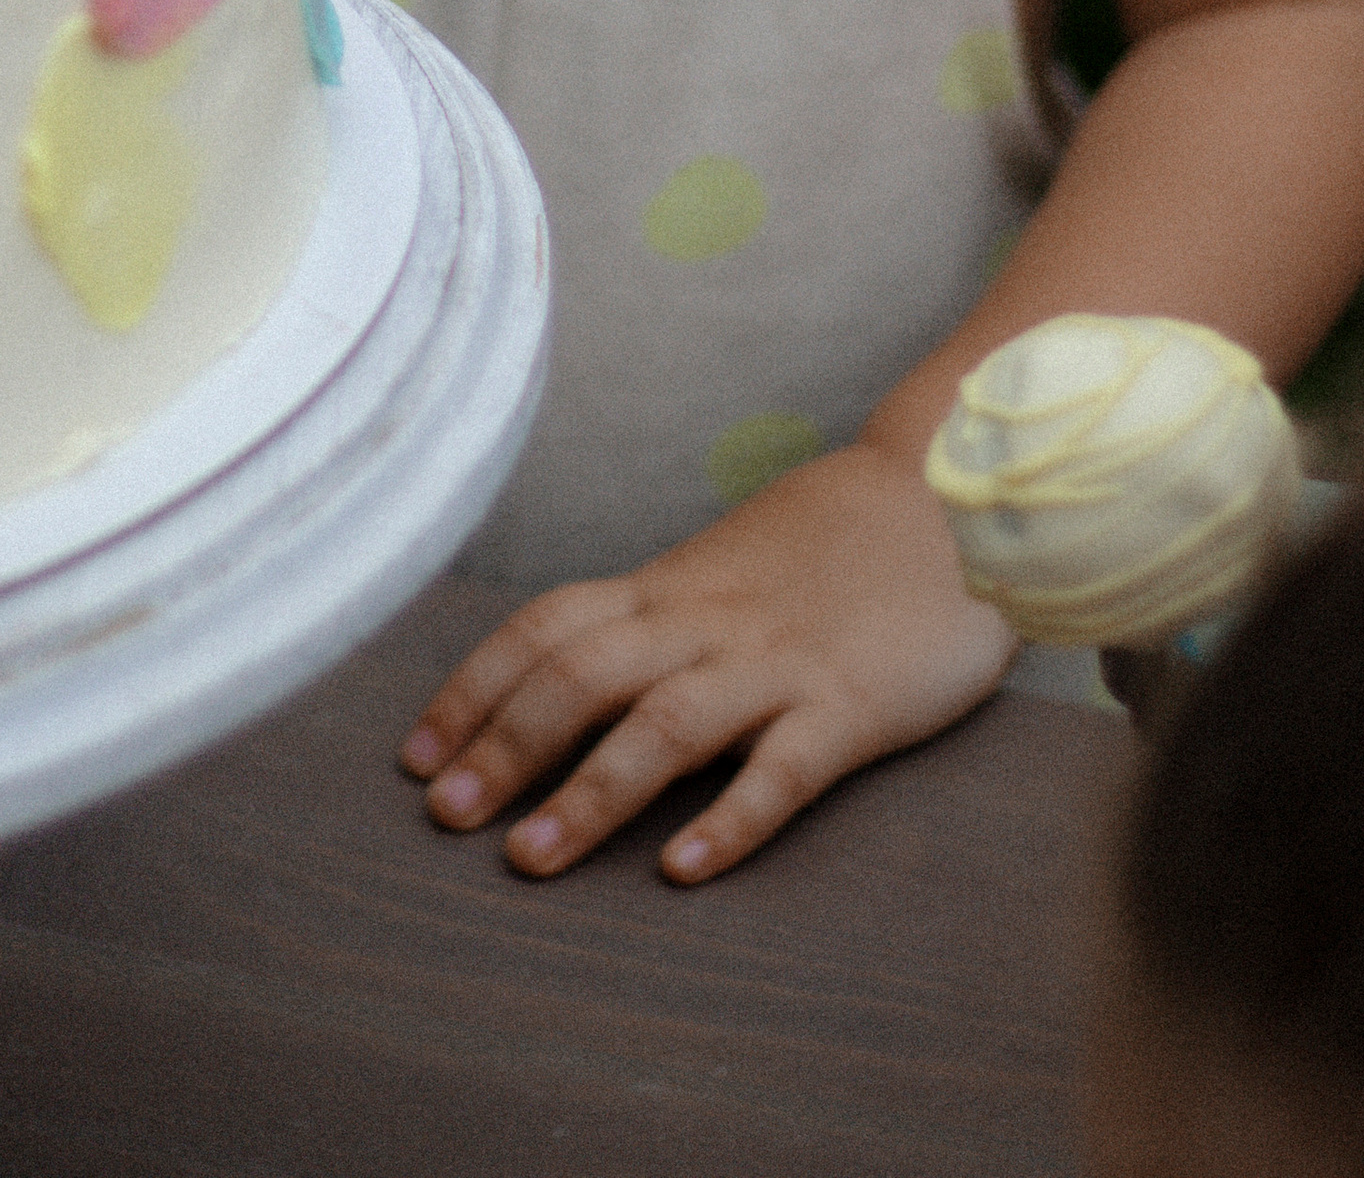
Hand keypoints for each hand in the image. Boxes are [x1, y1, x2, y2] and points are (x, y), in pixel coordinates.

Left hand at [398, 442, 1011, 883]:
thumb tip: (559, 676)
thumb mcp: (721, 567)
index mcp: (668, 587)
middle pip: (583, 674)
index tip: (413, 756)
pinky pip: (784, 768)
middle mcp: (705, 621)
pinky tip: (684, 868)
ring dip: (590, 791)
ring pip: (665, 724)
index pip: (546, 627)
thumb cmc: (825, 546)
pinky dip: (731, 817)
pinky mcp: (852, 706)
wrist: (950, 496)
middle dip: (505, 746)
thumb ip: (652, 617)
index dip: (474, 688)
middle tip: (442, 817)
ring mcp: (778, 662)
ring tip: (529, 859)